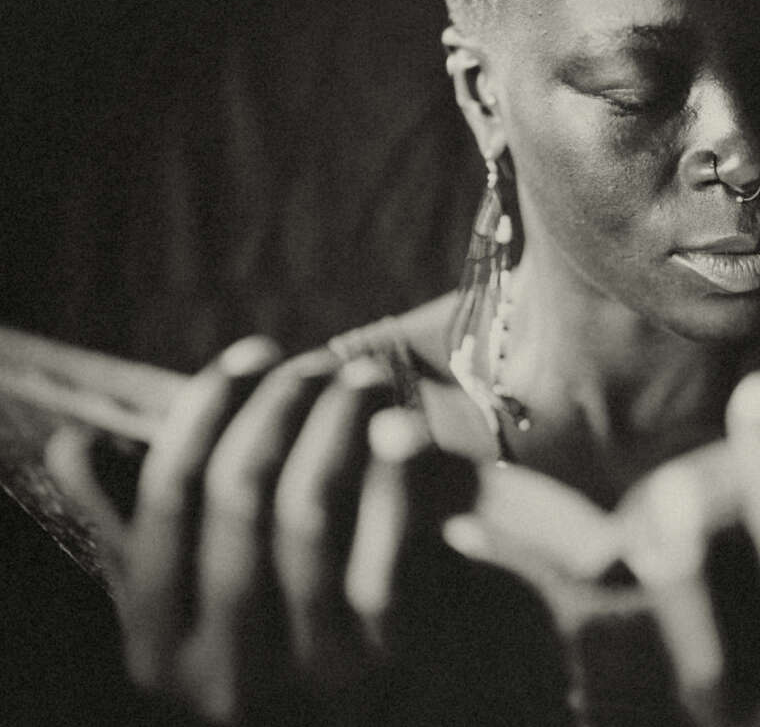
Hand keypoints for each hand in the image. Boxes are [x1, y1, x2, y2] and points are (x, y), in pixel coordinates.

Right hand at [44, 336, 448, 723]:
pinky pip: (386, 557)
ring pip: (308, 513)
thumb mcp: (200, 599)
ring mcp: (305, 674)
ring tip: (363, 380)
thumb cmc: (282, 636)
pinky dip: (395, 483)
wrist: (389, 713)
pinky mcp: (386, 666)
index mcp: (158, 649)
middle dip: (281, 408)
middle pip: (239, 495)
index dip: (208, 410)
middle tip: (323, 362)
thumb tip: (70, 448)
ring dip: (337, 426)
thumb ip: (140, 531)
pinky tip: (404, 430)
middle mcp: (220, 673)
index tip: (253, 353)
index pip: (168, 498)